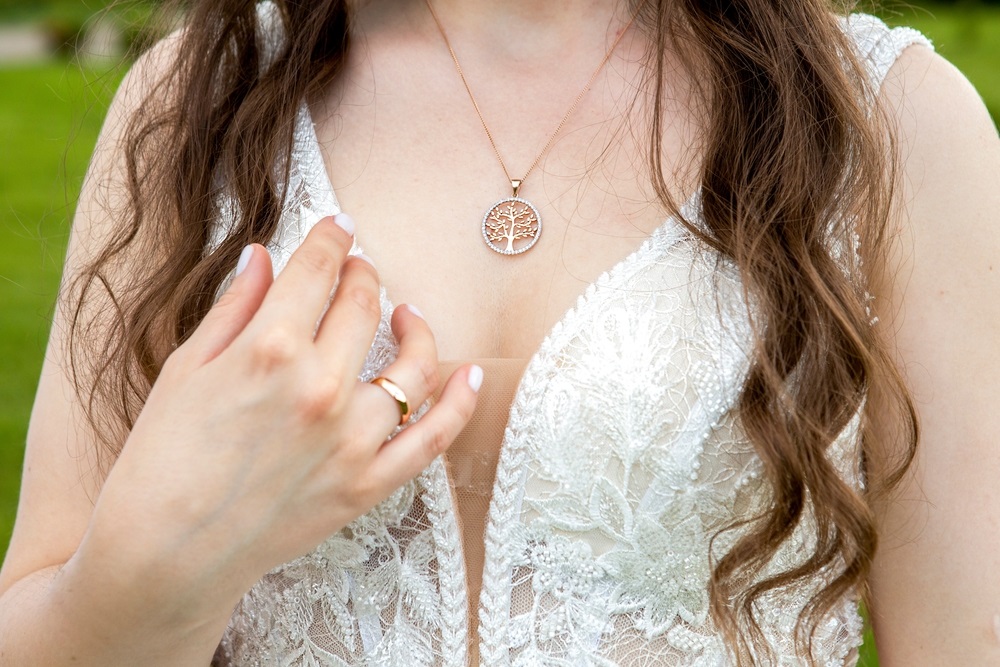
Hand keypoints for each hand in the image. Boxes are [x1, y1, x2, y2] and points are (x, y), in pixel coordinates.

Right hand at [77, 214, 479, 615]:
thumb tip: (263, 256)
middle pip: (363, 306)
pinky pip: (432, 439)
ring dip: (415, 329)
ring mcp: (351, 439)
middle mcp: (321, 387)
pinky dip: (459, 404)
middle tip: (358, 270)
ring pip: (412, 365)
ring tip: (407, 316)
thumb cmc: (162, 460)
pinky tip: (471, 374)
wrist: (165, 555)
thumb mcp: (186, 370)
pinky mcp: (367, 484)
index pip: (316, 271)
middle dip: (363, 275)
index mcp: (269, 349)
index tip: (339, 228)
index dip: (331, 240)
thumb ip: (234, 307)